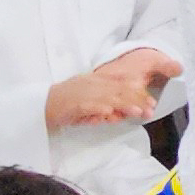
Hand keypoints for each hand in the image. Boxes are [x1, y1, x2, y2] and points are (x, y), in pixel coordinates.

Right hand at [47, 49, 180, 128]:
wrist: (43, 104)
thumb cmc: (67, 103)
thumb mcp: (90, 98)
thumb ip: (106, 103)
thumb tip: (121, 112)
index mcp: (97, 80)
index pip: (122, 85)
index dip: (138, 92)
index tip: (151, 101)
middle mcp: (93, 84)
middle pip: (119, 91)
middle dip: (137, 99)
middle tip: (150, 109)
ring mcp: (83, 93)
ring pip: (108, 98)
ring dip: (124, 105)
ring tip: (138, 111)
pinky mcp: (74, 104)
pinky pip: (90, 106)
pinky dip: (100, 109)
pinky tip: (110, 113)